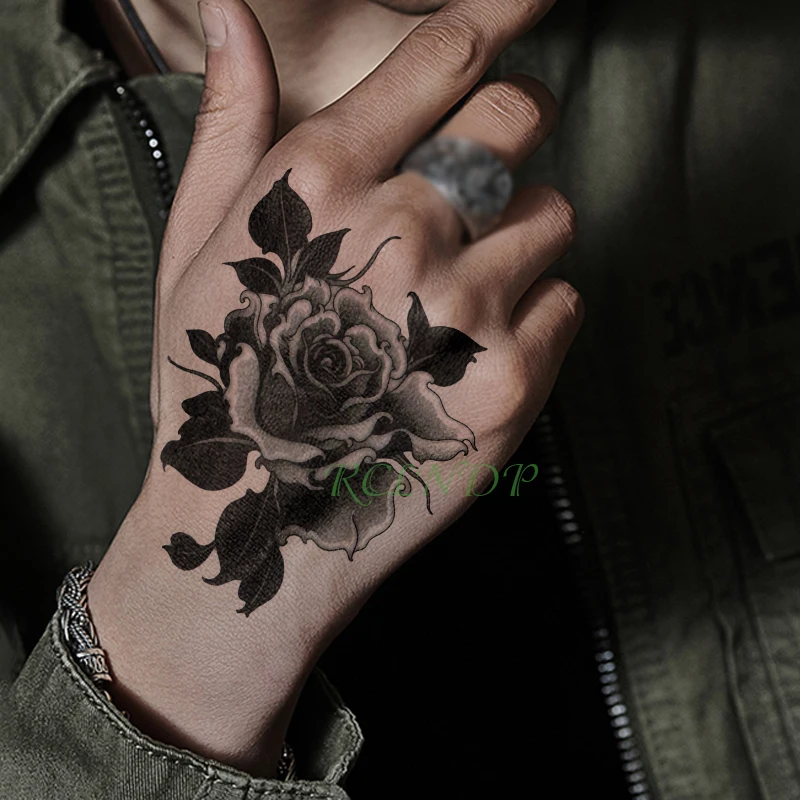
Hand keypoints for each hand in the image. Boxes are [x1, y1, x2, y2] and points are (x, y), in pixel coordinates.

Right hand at [89, 0, 580, 775]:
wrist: (259, 519)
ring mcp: (464, 313)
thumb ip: (229, 125)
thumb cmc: (223, 379)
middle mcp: (402, 234)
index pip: (446, 57)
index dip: (501, 13)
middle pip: (518, 120)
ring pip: (552, 214)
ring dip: (518, 236)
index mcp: (321, 185)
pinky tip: (475, 349)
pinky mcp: (511, 384)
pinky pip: (567, 300)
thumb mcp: (196, 248)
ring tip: (460, 290)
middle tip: (479, 179)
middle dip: (511, 131)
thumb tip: (228, 15)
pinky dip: (536, 314)